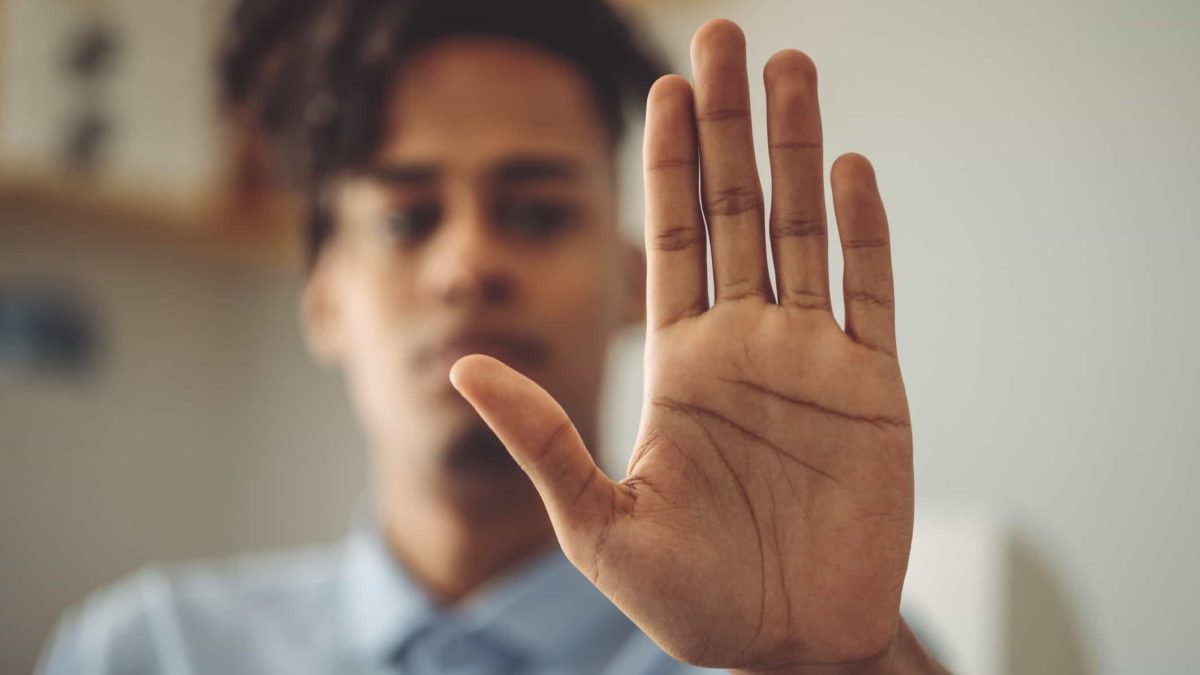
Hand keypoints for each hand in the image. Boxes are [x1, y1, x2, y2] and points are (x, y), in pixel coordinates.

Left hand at [452, 19, 915, 670]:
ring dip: (798, 148)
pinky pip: (868, 292)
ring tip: (791, 69)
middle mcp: (745, 345)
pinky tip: (848, 166)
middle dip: (730, 124)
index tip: (665, 86)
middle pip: (737, 210)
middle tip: (725, 37)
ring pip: (804, 230)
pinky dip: (862, 230)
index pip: (671, 239)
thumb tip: (462, 365)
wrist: (791, 646)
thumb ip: (539, 437)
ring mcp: (812, 360)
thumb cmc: (693, 601)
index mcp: (681, 364)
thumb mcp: (597, 523)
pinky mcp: (873, 389)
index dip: (670, 162)